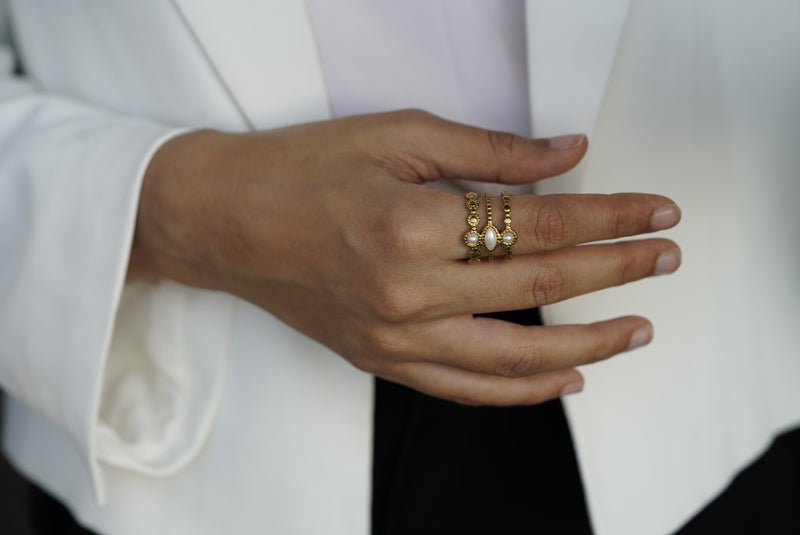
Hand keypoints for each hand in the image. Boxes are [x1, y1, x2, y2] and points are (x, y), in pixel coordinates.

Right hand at [130, 110, 680, 405]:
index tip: (654, 213)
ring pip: (515, 357)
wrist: (224, 220)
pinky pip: (465, 390)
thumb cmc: (299, 170)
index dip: (609, 216)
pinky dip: (521, 391)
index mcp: (413, 225)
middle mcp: (409, 292)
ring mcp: (395, 337)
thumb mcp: (397, 136)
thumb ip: (490, 152)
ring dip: (589, 345)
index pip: (541, 224)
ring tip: (637, 330)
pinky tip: (564, 380)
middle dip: (616, 271)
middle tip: (664, 260)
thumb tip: (564, 155)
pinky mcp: (381, 360)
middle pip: (541, 288)